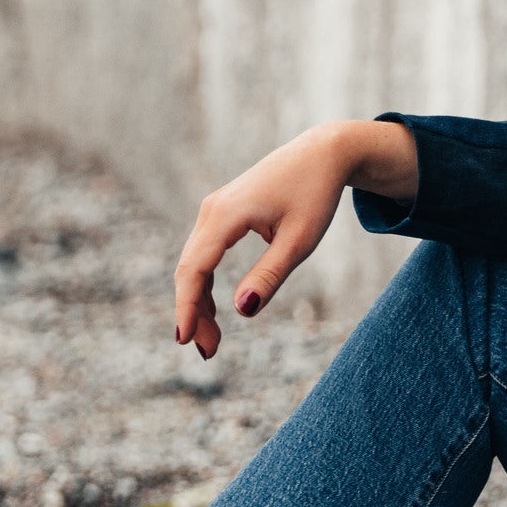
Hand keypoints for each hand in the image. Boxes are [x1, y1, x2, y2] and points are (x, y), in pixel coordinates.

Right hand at [171, 121, 416, 357]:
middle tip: (209, 352)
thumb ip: (270, 275)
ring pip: (194, 264)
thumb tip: (242, 311)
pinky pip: (204, 255)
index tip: (184, 340)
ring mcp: (213, 211)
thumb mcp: (299, 241)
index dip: (186, 307)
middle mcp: (211, 210)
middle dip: (193, 313)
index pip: (195, 268)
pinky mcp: (221, 215)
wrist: (322, 154)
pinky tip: (215, 312)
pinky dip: (205, 284)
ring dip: (198, 303)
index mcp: (226, 214)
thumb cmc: (315, 195)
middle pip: (189, 269)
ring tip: (213, 342)